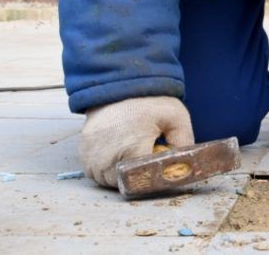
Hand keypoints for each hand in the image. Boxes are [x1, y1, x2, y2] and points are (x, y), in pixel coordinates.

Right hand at [79, 96, 194, 187]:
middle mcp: (108, 159)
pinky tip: (118, 150)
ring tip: (131, 151)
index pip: (144, 182)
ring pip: (108, 181)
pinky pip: (95, 172)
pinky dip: (107, 167)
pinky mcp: (84, 153)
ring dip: (121, 173)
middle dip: (137, 175)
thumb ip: (184, 142)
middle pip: (126, 184)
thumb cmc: (148, 101)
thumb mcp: (176, 117)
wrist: (119, 84)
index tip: (157, 165)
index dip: (153, 177)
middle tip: (145, 154)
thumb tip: (185, 166)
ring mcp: (92, 157)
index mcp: (132, 150)